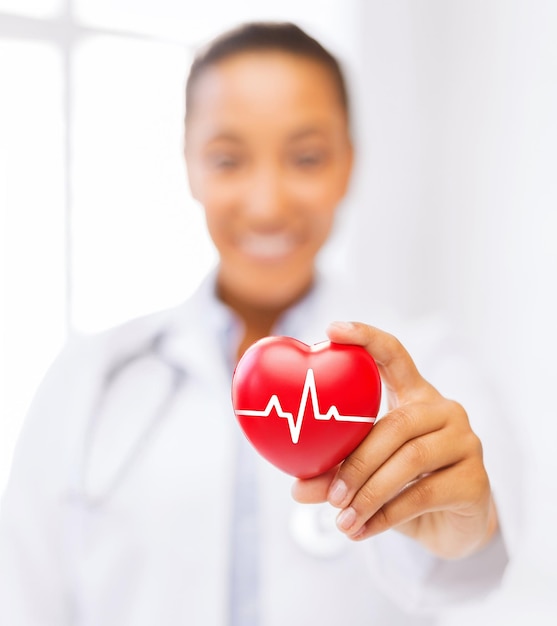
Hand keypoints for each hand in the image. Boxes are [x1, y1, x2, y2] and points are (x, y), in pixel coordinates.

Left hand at [291, 321, 498, 558]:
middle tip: (328, 493)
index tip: (331, 328)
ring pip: (410, 460)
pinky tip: (361, 531)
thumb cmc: (402, 485)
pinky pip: (424, 494)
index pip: (394, 354)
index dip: (365, 337)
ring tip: (341, 519)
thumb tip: (296, 488)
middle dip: (356, 461)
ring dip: (369, 492)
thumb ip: (335, 473)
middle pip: (396, 423)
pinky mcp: (476, 480)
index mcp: (415, 395)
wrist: (452, 525)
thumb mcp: (367, 473)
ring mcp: (466, 442)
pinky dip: (385, 515)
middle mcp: (445, 410)